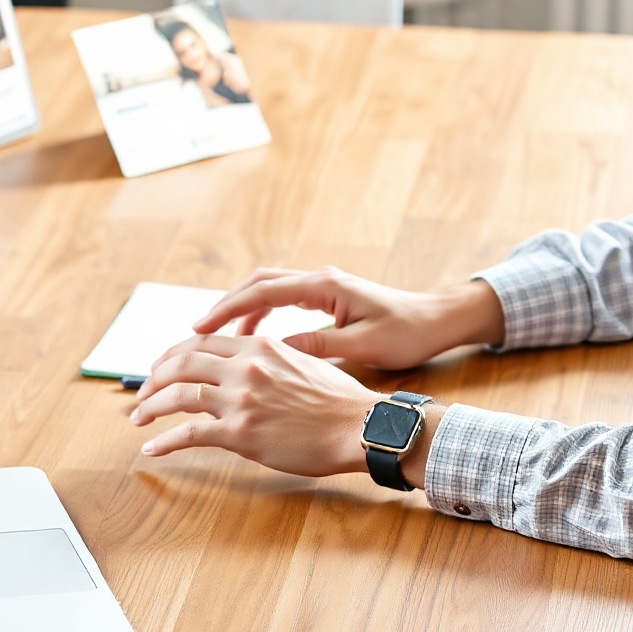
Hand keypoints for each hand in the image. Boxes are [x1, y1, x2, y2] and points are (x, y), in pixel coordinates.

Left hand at [131, 334, 382, 476]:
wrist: (358, 427)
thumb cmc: (339, 401)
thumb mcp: (302, 361)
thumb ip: (270, 359)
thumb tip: (250, 364)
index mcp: (259, 346)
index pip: (202, 342)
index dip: (174, 354)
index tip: (163, 367)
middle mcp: (245, 367)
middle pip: (181, 363)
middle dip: (154, 378)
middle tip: (142, 393)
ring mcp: (240, 400)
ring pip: (177, 395)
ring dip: (150, 407)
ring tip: (138, 418)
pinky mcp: (240, 433)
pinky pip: (189, 434)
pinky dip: (164, 441)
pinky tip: (152, 448)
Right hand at [191, 268, 503, 371]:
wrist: (435, 320)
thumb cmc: (405, 333)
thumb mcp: (362, 346)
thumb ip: (318, 346)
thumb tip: (275, 352)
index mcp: (325, 285)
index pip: (263, 291)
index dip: (228, 309)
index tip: (200, 328)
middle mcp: (319, 279)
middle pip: (259, 283)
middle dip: (225, 306)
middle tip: (197, 333)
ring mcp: (322, 285)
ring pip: (268, 289)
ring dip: (242, 311)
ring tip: (217, 341)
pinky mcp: (327, 296)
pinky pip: (283, 300)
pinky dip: (261, 315)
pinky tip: (252, 341)